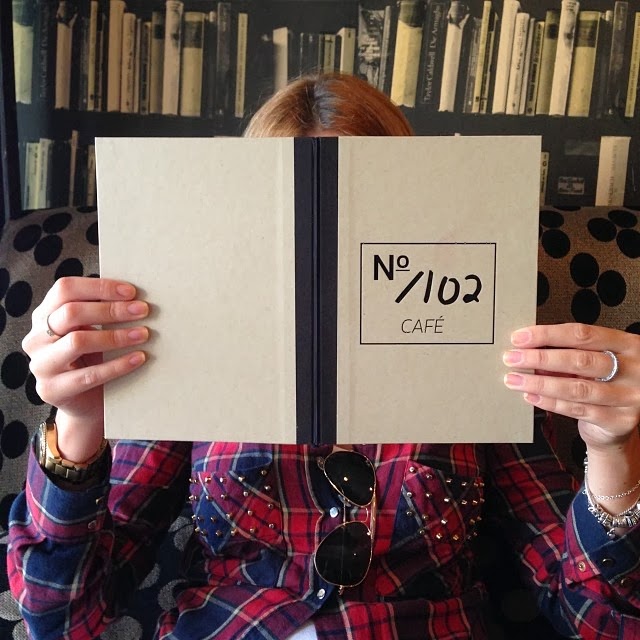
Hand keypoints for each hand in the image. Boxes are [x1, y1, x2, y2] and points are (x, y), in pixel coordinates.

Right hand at [22, 277, 149, 459]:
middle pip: (71, 313)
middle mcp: (36, 338)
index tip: (131, 292)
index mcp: (44, 315)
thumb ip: (102, 312)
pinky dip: (118, 364)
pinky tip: (139, 358)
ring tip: (143, 334)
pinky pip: (90, 375)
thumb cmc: (93, 359)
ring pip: (78, 341)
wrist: (85, 403)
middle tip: (143, 310)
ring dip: (116, 336)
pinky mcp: (52, 390)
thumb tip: (135, 296)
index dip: (99, 287)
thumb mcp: (92, 331)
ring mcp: (41, 365)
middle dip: (111, 310)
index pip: (65, 289)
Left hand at [502, 323, 639, 450]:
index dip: (548, 335)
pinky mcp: (619, 421)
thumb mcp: (592, 363)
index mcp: (627, 345)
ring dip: (540, 382)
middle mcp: (634, 370)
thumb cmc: (603, 384)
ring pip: (576, 388)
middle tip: (512, 358)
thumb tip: (527, 348)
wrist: (620, 423)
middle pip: (579, 360)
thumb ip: (567, 354)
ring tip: (515, 379)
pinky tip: (531, 396)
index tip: (520, 337)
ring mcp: (630, 397)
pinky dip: (550, 402)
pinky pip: (577, 410)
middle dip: (540, 358)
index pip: (583, 334)